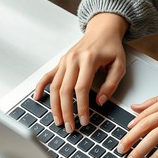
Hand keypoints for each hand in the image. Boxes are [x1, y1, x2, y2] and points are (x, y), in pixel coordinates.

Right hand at [34, 14, 128, 132]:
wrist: (102, 30)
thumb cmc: (111, 47)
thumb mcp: (119, 65)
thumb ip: (111, 84)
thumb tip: (100, 101)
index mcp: (88, 60)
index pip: (81, 89)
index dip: (81, 107)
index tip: (84, 121)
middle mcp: (73, 60)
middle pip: (64, 90)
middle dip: (66, 112)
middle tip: (70, 127)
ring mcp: (64, 61)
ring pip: (54, 86)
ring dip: (54, 106)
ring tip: (58, 121)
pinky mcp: (61, 62)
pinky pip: (47, 76)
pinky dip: (41, 87)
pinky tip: (38, 98)